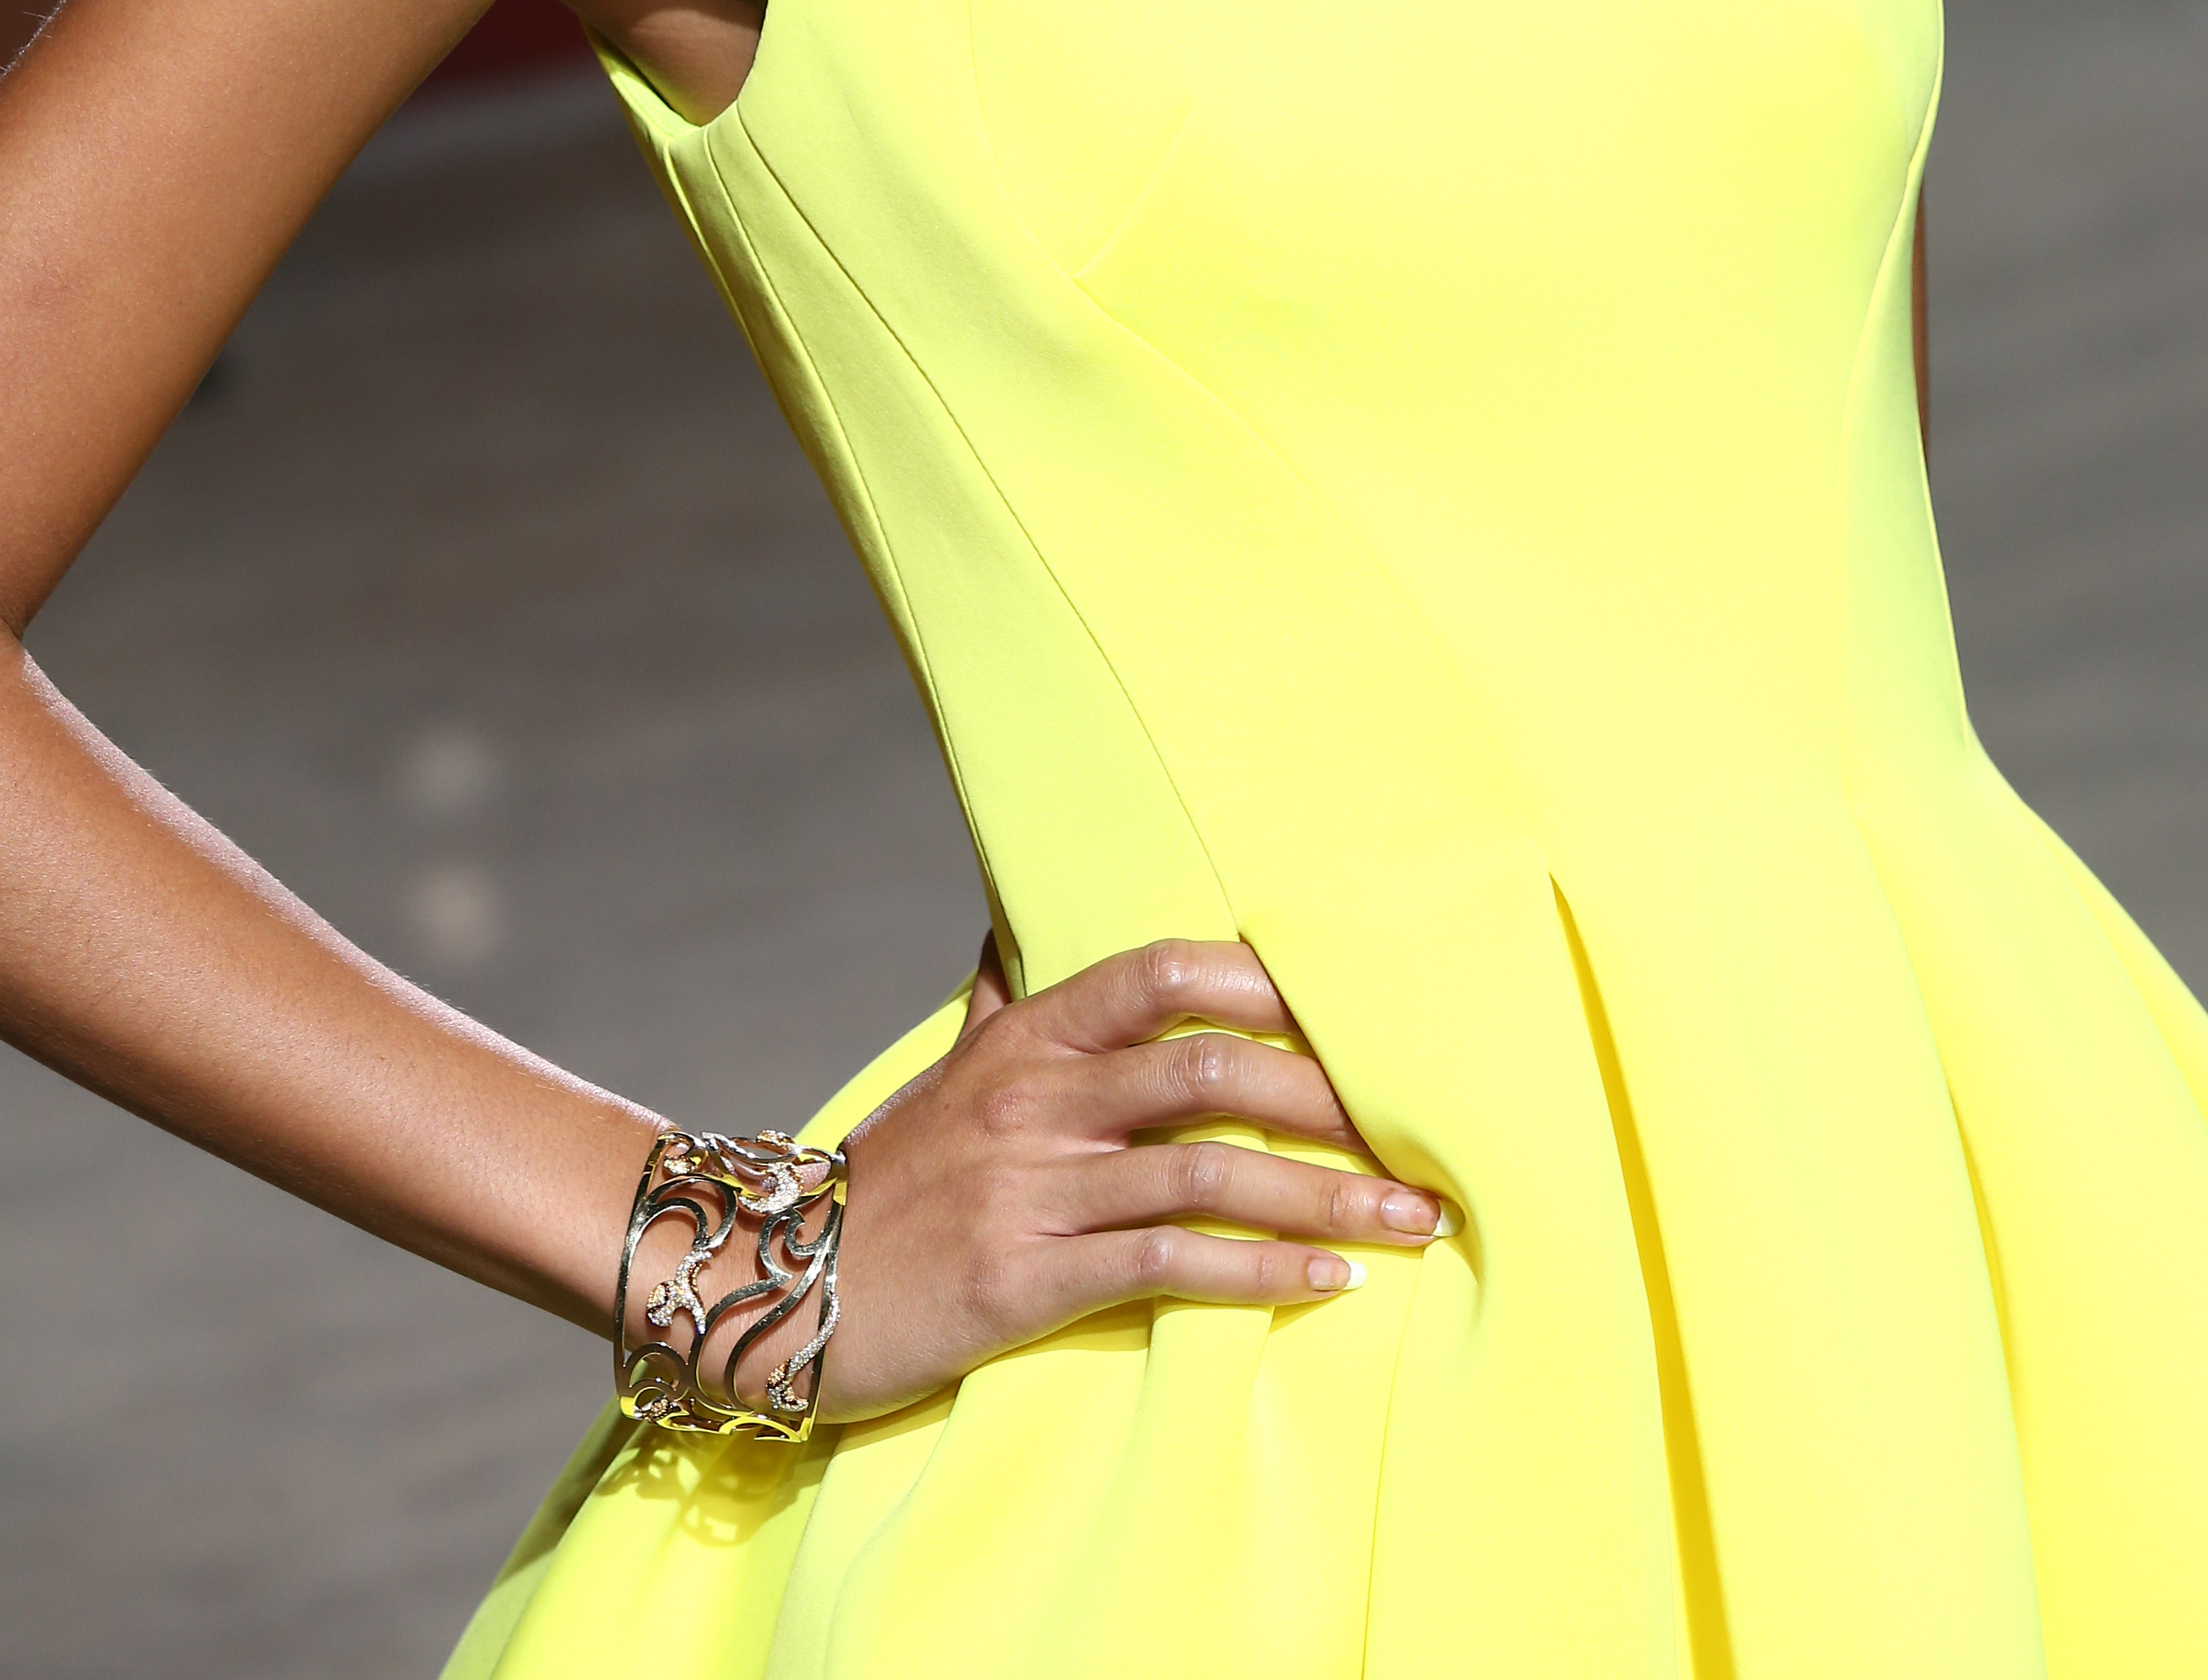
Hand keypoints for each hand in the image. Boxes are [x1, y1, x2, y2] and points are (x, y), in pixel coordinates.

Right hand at [805, 935, 1445, 1419]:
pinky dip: (1258, 1276)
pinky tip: (1329, 1286)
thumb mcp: (950, 1071)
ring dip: (1325, 1199)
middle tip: (1424, 1122)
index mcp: (1029, 1036)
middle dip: (1329, 1097)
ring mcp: (1034, 1189)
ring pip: (1206, 1176)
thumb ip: (1006, 1002)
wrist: (782, 1282)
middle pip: (1209, 1071)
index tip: (1356, 1005)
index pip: (1161, 972)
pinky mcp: (1028, 1281)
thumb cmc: (893, 1174)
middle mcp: (1037, 1098)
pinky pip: (1167, 1269)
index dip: (1263, 981)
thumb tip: (1020, 922)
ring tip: (1413, 1218)